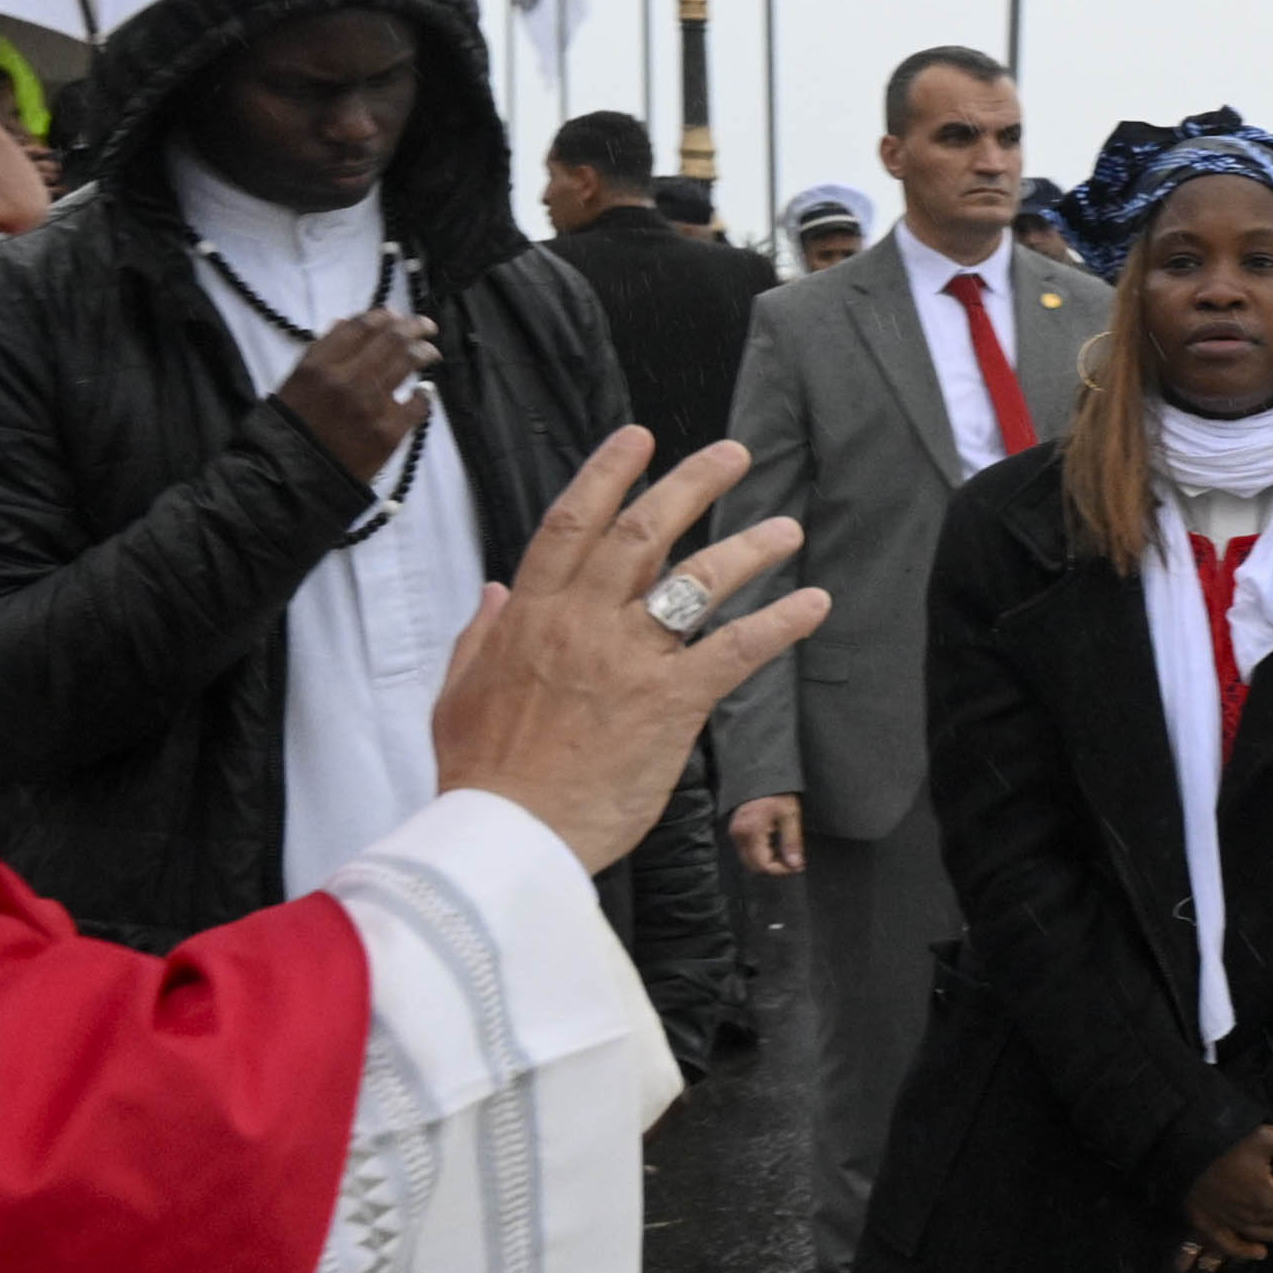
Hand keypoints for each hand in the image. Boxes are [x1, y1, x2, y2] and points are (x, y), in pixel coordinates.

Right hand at [270, 306, 435, 481]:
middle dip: (413, 328)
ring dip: (423, 351)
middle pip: (390, 339)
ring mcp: (371, 404)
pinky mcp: (389, 431)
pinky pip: (418, 404)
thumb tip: (348, 323)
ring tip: (430, 350)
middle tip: (425, 326)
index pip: (360, 327)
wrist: (293, 481)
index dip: (383, 316)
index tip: (395, 316)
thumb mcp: (295, 384)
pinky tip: (423, 391)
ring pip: (408, 363)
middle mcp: (347, 378)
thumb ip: (321, 353)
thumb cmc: (292, 431)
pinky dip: (423, 394)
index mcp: (318, 365)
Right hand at [427, 433, 818, 869]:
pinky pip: (734, 651)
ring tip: (786, 529)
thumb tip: (492, 592)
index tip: (639, 439)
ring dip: (748, 548)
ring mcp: (629, 658)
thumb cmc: (481, 775)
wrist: (506, 833)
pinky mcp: (670, 702)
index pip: (573, 523)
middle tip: (733, 456)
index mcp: (531, 615)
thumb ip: (480, 636)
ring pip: (696, 582)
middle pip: (643, 534)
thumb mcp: (459, 694)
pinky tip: (813, 605)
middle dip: (692, 486)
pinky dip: (778, 625)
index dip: (608, 473)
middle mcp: (583, 622)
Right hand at [728, 791, 803, 878]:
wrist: (760, 773)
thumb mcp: (789, 814)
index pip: (763, 865)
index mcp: (751, 832)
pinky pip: (746, 851)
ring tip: (785, 852)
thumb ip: (791, 842)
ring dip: (766, 862)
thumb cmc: (776, 792)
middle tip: (792, 861)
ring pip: (749, 860)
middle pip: (753, 866)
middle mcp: (738, 835)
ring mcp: (735, 832)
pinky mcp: (736, 830)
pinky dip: (760, 854)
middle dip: (774, 868)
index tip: (797, 865)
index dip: (781, 870)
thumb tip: (795, 864)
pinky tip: (774, 845)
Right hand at [1178, 1123, 1272, 1263]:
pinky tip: (1260, 1250)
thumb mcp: (1264, 1137)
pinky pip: (1237, 1250)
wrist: (1177, 1157)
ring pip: (1272, 1233)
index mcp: (1270, 1196)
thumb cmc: (1221, 1145)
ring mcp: (1234, 1227)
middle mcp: (1256, 1218)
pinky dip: (1250, 1251)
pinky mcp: (1212, 1231)